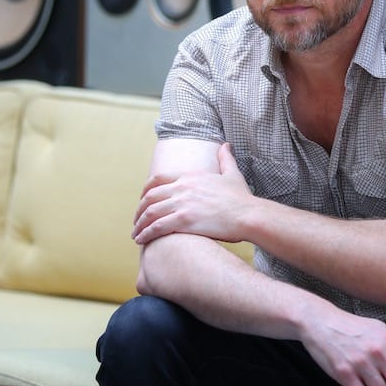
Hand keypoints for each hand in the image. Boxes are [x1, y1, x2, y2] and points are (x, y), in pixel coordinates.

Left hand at [132, 143, 250, 244]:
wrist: (249, 214)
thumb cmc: (242, 198)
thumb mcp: (232, 174)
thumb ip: (225, 159)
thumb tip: (226, 145)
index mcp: (189, 176)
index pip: (157, 179)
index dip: (146, 190)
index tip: (142, 200)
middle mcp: (182, 187)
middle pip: (150, 197)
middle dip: (139, 210)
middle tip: (136, 221)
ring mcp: (182, 203)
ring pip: (150, 212)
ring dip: (140, 224)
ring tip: (136, 234)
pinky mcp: (184, 220)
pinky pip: (157, 227)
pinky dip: (146, 233)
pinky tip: (142, 240)